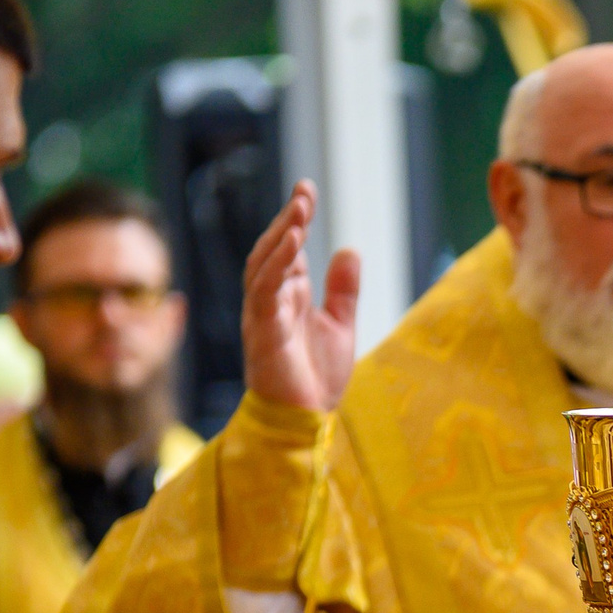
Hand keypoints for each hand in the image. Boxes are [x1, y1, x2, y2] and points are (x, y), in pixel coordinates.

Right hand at [243, 179, 361, 412]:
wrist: (305, 422)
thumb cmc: (316, 380)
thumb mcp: (340, 327)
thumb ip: (343, 291)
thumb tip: (348, 250)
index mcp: (287, 299)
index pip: (288, 251)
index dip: (295, 220)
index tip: (306, 190)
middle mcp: (270, 303)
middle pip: (272, 251)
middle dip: (286, 220)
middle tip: (303, 192)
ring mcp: (263, 316)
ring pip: (263, 266)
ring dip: (280, 236)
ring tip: (299, 211)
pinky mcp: (263, 332)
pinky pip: (264, 291)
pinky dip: (276, 265)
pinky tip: (292, 243)